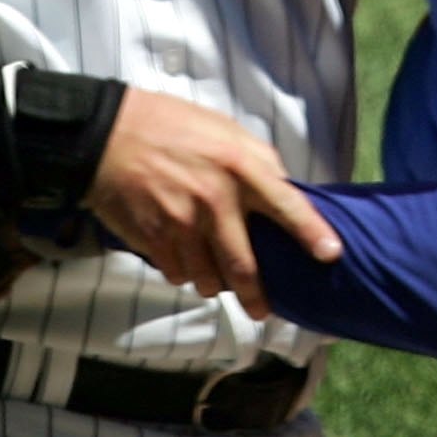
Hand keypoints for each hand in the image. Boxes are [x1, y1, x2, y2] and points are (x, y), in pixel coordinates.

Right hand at [85, 88, 337, 318]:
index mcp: (239, 166)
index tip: (330, 255)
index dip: (312, 233)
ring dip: (214, 284)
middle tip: (263, 309)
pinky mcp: (153, 237)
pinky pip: (177, 273)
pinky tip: (181, 257)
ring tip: (213, 277)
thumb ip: (257, 160)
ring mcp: (182, 223)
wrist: (106, 134)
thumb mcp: (223, 129)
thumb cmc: (169, 126)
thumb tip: (285, 190)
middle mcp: (215, 199)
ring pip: (208, 279)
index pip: (286, 205)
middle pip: (244, 267)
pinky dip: (183, 273)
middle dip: (257, 296)